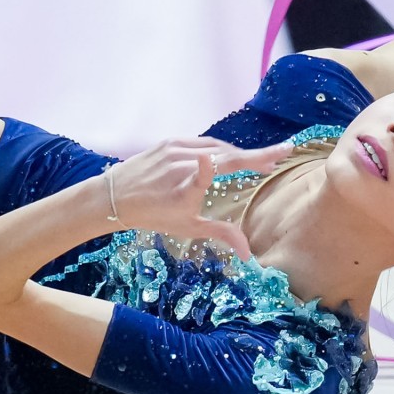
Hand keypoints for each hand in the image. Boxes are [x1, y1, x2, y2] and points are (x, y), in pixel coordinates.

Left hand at [105, 137, 293, 253]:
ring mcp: (174, 149)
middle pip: (227, 155)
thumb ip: (221, 234)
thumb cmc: (153, 215)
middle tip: (278, 158)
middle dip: (256, 157)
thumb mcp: (188, 227)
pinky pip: (201, 142)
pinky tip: (229, 156)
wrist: (115, 196)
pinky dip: (218, 149)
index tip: (275, 155)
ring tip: (258, 161)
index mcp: (186, 187)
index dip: (245, 160)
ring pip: (216, 146)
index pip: (217, 169)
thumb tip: (248, 252)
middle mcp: (181, 164)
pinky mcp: (169, 141)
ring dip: (238, 153)